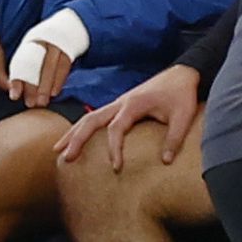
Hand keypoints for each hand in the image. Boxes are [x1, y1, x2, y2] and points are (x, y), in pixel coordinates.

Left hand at [9, 41, 73, 109]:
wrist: (66, 30)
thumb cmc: (44, 46)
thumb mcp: (32, 51)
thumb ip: (24, 66)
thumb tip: (11, 88)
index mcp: (29, 43)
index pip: (20, 63)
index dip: (17, 81)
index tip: (14, 96)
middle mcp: (41, 43)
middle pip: (34, 66)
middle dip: (31, 86)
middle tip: (29, 103)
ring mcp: (56, 45)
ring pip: (49, 67)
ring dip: (45, 87)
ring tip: (41, 102)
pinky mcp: (69, 51)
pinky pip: (64, 67)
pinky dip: (59, 81)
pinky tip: (54, 93)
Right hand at [56, 64, 201, 171]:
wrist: (181, 74)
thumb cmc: (181, 94)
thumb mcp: (183, 116)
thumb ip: (173, 139)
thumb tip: (165, 162)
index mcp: (132, 104)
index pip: (115, 129)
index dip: (113, 149)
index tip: (116, 168)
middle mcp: (119, 102)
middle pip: (90, 120)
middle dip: (75, 138)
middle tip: (64, 156)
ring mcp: (117, 102)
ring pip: (88, 117)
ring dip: (72, 132)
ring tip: (57, 148)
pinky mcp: (119, 105)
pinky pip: (95, 116)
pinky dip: (82, 127)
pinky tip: (75, 137)